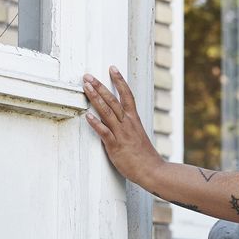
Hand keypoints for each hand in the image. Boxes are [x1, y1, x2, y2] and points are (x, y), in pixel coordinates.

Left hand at [83, 66, 164, 185]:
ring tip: (86, 87)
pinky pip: (104, 132)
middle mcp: (128, 123)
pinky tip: (87, 116)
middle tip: (88, 76)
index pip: (127, 95)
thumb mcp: (137, 135)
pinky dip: (96, 123)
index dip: (119, 81)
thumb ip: (127, 126)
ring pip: (107, 112)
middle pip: (113, 100)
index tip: (112, 68)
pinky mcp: (115, 146)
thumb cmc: (144, 155)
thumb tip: (117, 120)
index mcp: (134, 120)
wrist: (152, 170)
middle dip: (100, 86)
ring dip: (95, 98)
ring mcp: (121, 134)